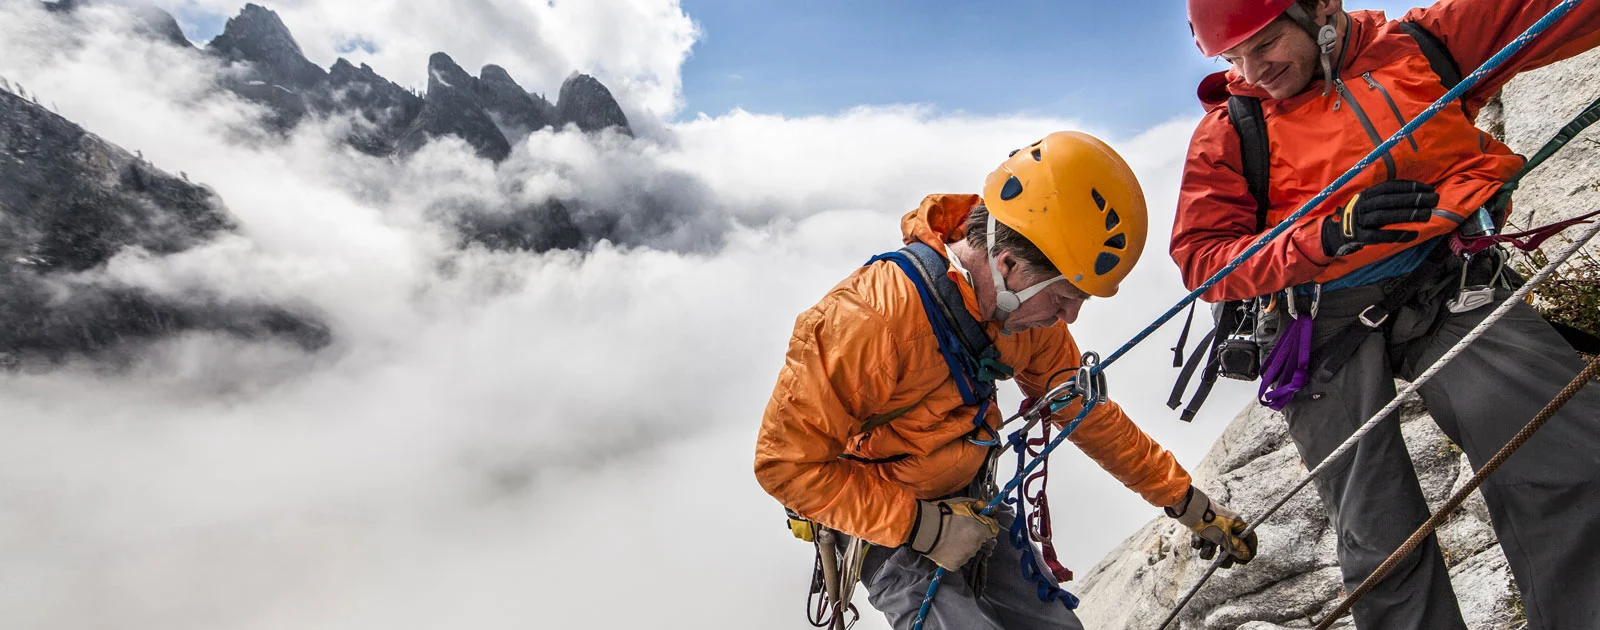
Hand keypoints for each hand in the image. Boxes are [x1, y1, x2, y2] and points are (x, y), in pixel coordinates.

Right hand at [907, 498, 1000, 569]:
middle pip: (980, 540)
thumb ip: (979, 505)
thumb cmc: (943, 514)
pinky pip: (959, 559)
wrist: (924, 529)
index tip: (977, 521)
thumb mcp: (963, 502)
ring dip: (964, 545)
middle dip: (973, 534)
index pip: (992, 529)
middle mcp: (976, 546)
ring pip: (969, 550)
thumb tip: (988, 508)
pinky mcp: (955, 565)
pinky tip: (946, 546)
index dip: (985, 523)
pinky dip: (954, 554)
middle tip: (959, 528)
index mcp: (981, 531)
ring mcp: (966, 557)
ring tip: (950, 537)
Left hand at [1166, 486, 1257, 568]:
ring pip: (1215, 547)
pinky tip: (1196, 537)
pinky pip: (1203, 543)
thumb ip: (1235, 547)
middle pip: (1231, 547)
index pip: (1249, 539)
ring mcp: (1213, 528)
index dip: (1248, 551)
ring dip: (1209, 550)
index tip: (1242, 562)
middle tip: (1222, 562)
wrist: (1188, 508)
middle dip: (1225, 557)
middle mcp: (1227, 526)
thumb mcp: (1224, 537)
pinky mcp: (1202, 530)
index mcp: (1237, 524)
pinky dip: (1199, 543)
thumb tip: (1245, 556)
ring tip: (1205, 546)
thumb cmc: (1209, 521)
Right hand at [1320, 179, 1439, 256]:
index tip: (1429, 189)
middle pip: (1389, 200)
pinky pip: (1379, 235)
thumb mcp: (1370, 202)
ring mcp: (1359, 220)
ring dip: (1407, 214)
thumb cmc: (1360, 217)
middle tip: (1434, 200)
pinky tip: (1413, 235)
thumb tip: (1418, 194)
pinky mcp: (1359, 236)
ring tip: (1427, 215)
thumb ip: (1388, 198)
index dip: (1410, 186)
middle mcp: (1362, 204)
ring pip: (1384, 216)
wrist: (1335, 234)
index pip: (1390, 187)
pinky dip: (1396, 235)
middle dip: (1413, 199)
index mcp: (1366, 194)